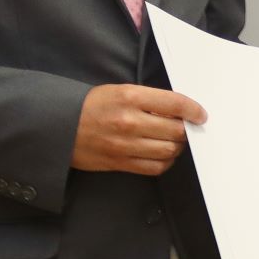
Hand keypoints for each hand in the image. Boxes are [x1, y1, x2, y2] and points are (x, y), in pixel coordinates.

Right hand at [72, 84, 205, 175]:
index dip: (193, 110)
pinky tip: (163, 154)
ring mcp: (124, 145)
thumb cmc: (91, 105)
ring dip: (178, 146)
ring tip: (175, 140)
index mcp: (130, 97)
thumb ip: (149, 99)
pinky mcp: (120, 163)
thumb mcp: (119, 90)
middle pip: (175, 130)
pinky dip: (165, 162)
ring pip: (168, 150)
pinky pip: (154, 167)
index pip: (174, 103)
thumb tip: (179, 109)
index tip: (200, 114)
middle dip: (186, 129)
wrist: (58, 126)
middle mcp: (129, 121)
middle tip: (188, 128)